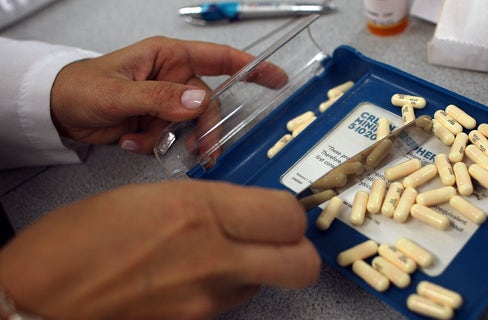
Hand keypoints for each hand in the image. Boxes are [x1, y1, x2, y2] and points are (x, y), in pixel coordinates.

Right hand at [0, 180, 318, 318]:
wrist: (38, 300)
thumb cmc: (75, 242)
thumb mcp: (150, 196)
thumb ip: (206, 202)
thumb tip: (242, 209)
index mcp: (198, 212)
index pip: (287, 215)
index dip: (290, 211)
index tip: (278, 207)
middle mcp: (211, 259)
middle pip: (301, 264)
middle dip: (298, 248)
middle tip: (278, 235)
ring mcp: (206, 300)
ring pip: (268, 284)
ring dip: (259, 266)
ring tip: (222, 251)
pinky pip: (233, 302)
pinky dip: (228, 286)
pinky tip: (197, 272)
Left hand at [50, 36, 287, 153]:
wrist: (56, 112)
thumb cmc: (79, 87)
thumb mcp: (117, 92)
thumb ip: (158, 97)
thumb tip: (199, 103)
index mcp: (168, 57)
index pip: (219, 58)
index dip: (251, 67)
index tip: (276, 78)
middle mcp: (172, 78)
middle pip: (209, 105)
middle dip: (205, 130)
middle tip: (203, 152)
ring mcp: (166, 102)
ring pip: (192, 126)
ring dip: (177, 141)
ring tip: (155, 147)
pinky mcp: (157, 123)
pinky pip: (173, 139)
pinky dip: (155, 146)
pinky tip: (130, 142)